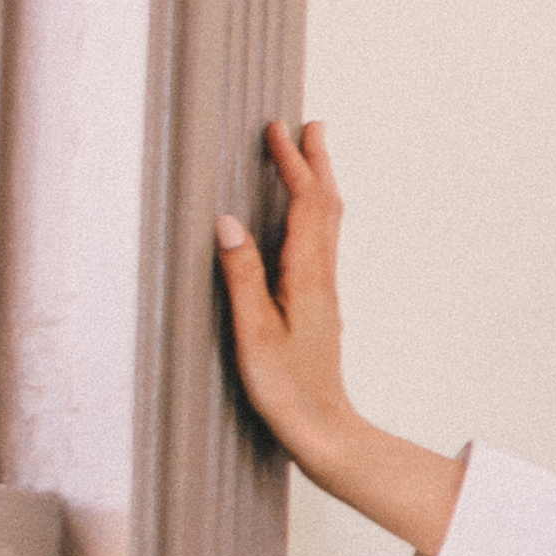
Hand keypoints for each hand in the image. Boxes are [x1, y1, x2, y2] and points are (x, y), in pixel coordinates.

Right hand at [215, 118, 467, 555]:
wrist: (321, 428)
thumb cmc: (286, 389)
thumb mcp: (253, 332)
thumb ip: (242, 276)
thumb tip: (228, 223)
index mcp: (306, 278)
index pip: (304, 206)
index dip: (293, 165)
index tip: (279, 130)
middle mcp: (322, 278)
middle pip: (325, 207)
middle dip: (315, 163)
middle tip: (308, 127)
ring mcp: (323, 292)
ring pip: (327, 224)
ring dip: (318, 185)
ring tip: (309, 158)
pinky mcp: (318, 306)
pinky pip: (320, 244)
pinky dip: (314, 215)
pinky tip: (306, 221)